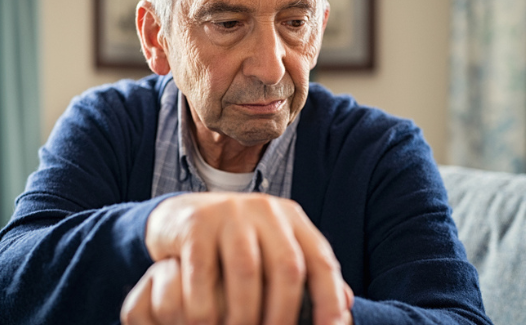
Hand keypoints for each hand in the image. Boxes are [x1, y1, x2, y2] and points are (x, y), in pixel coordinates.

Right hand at [143, 192, 352, 324]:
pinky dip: (205, 307)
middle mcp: (265, 210)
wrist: (178, 215)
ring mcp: (229, 213)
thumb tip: (347, 304)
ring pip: (246, 271)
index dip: (330, 300)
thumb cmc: (234, 244)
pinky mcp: (195, 224)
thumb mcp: (272, 251)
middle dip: (284, 314)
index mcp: (291, 219)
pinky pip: (203, 272)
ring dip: (244, 314)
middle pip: (287, 267)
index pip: (321, 260)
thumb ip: (306, 274)